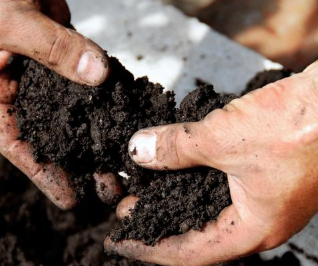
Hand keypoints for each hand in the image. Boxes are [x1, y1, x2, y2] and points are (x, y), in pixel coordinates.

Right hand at [0, 0, 118, 208]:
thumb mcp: (8, 21)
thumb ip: (52, 48)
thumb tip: (97, 75)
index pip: (16, 145)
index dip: (44, 174)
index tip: (71, 199)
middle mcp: (15, 92)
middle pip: (49, 136)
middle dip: (78, 162)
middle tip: (110, 185)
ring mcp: (41, 76)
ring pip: (71, 112)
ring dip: (95, 135)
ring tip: (121, 160)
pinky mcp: (62, 57)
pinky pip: (86, 81)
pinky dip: (103, 97)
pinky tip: (122, 115)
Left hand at [105, 62, 317, 264]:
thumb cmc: (300, 126)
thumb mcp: (223, 138)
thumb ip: (176, 147)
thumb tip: (138, 151)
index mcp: (253, 229)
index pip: (188, 253)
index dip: (149, 248)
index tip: (120, 241)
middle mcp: (258, 221)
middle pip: (196, 233)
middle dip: (159, 222)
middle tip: (128, 212)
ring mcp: (263, 197)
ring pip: (207, 207)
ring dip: (174, 197)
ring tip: (144, 190)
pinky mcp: (263, 174)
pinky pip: (218, 184)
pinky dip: (192, 177)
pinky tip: (176, 166)